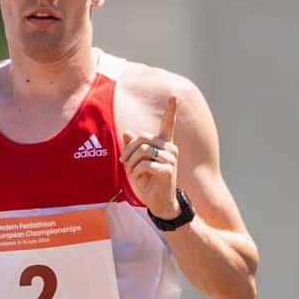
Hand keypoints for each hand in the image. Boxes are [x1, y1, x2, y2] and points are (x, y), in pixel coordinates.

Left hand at [122, 95, 179, 219]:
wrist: (159, 202)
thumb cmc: (148, 181)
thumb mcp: (136, 163)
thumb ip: (132, 148)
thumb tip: (127, 132)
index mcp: (164, 144)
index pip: (168, 125)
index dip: (171, 110)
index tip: (174, 96)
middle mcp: (170, 148)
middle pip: (142, 138)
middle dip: (128, 150)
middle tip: (124, 161)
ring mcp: (171, 159)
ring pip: (142, 151)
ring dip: (131, 163)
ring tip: (133, 172)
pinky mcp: (168, 170)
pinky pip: (145, 164)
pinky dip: (136, 171)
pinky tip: (139, 177)